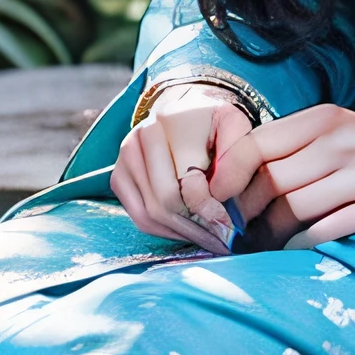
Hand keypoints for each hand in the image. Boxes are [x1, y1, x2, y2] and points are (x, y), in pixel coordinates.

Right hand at [110, 82, 263, 248]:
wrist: (189, 115)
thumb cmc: (215, 123)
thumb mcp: (234, 127)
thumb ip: (233, 157)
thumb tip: (219, 194)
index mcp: (161, 124)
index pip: (179, 183)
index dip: (204, 208)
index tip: (227, 222)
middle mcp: (134, 141)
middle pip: (162, 204)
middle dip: (193, 226)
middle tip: (221, 238)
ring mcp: (123, 163)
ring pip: (148, 216)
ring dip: (180, 233)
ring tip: (208, 239)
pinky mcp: (120, 181)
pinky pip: (140, 218)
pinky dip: (165, 230)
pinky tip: (189, 231)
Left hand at [233, 106, 354, 245]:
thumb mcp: (346, 133)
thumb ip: (300, 147)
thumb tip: (240, 175)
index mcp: (327, 119)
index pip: (256, 143)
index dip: (227, 175)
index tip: (218, 198)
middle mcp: (343, 141)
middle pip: (270, 180)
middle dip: (248, 211)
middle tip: (243, 228)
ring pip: (293, 208)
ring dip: (272, 233)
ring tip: (267, 242)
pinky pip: (325, 231)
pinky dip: (302, 245)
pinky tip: (297, 249)